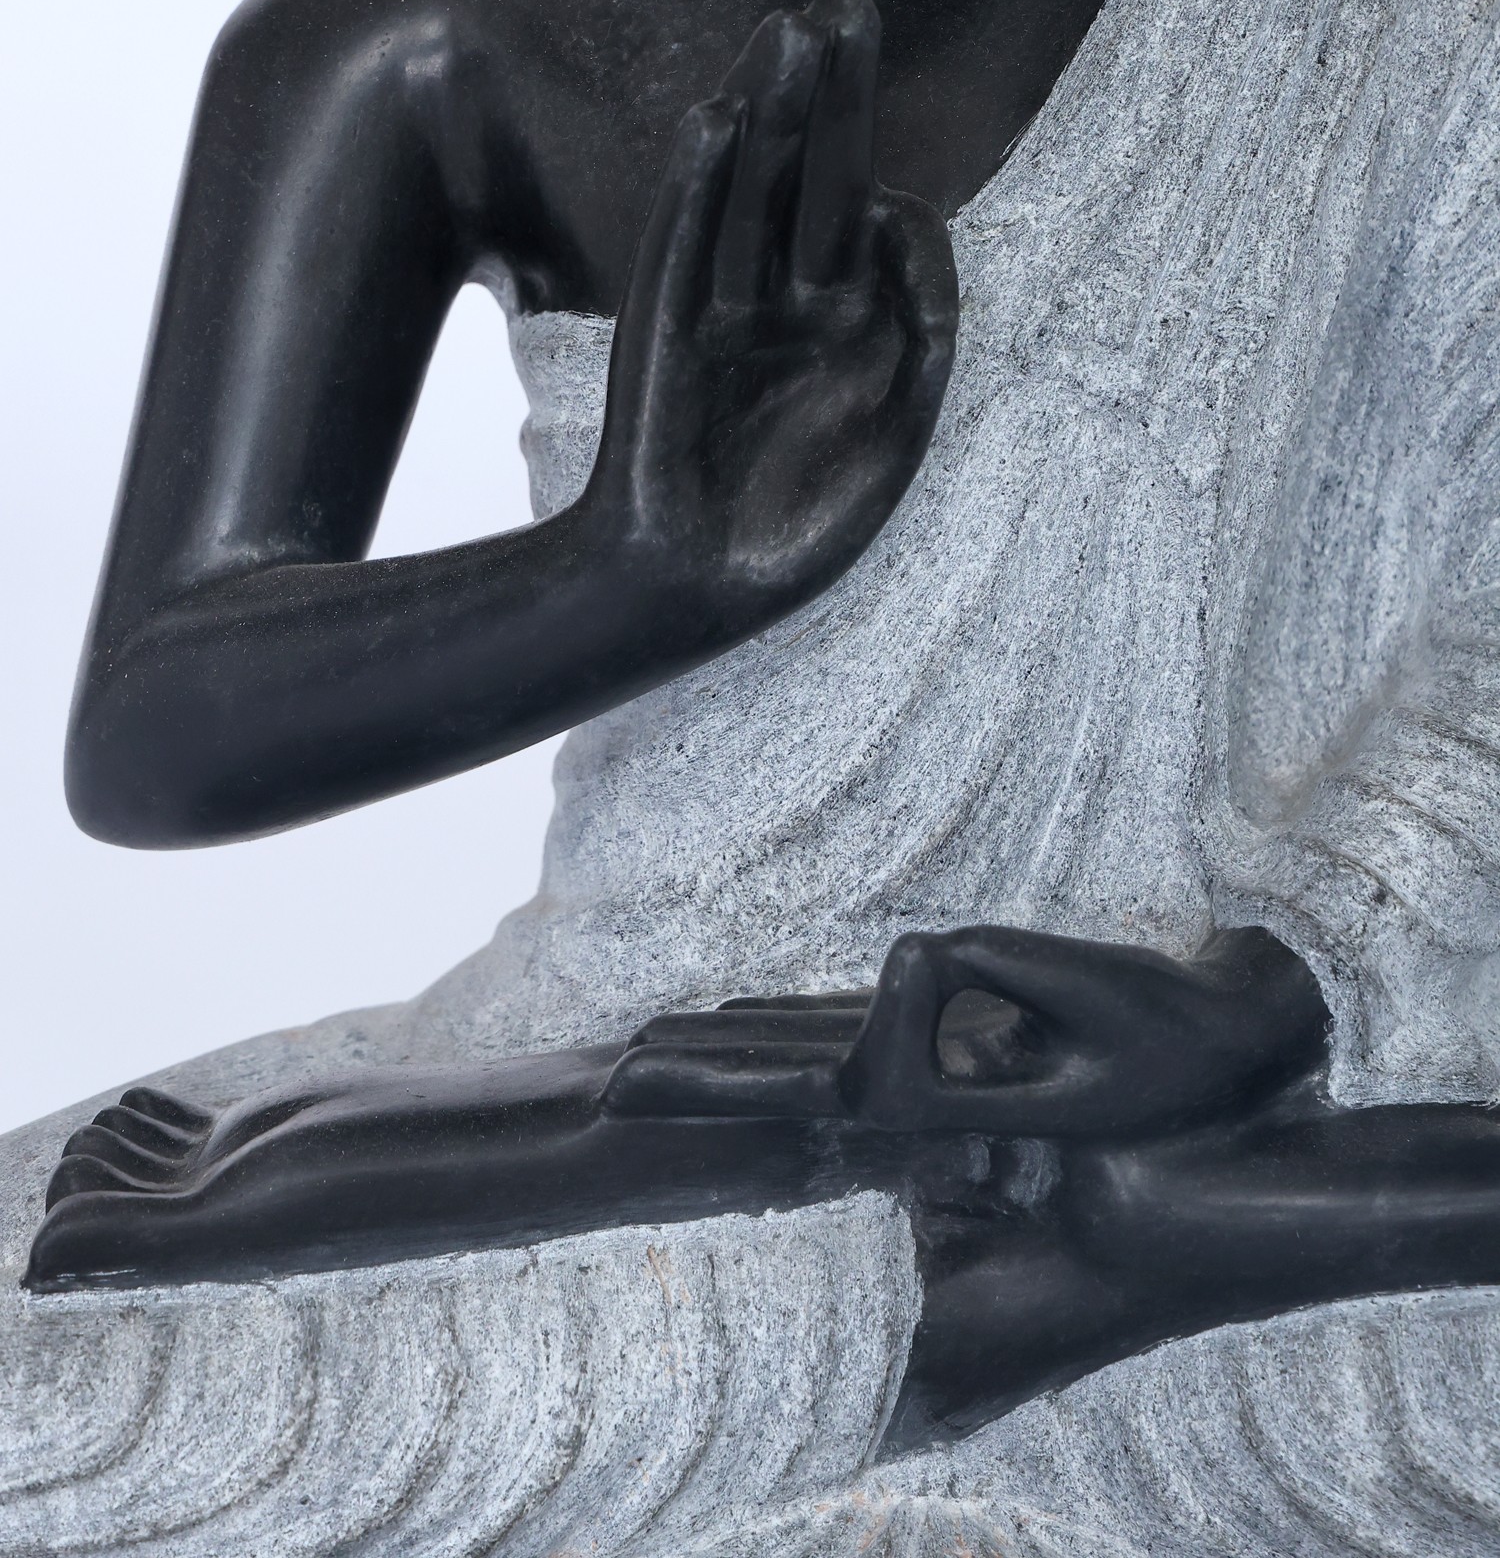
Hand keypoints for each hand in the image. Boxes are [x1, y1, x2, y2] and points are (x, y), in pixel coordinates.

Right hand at [585, 0, 956, 636]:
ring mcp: (723, 308)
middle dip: (830, 99)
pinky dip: (704, 183)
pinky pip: (687, 243)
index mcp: (850, 329)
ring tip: (789, 29)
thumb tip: (903, 207)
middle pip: (813, 180)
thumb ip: (923, 319)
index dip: (895, 205)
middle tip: (844, 7)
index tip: (891, 213)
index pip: (876, 228)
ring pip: (753, 193)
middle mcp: (786, 305)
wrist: (694, 590)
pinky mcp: (666, 329)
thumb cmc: (798, 528)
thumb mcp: (901, 424)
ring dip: (771, 113)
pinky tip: (721, 117)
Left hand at [603, 926, 1328, 1139]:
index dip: (704, 1087)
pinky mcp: (957, 1040)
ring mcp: (935, 1070)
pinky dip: (795, 1020)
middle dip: (694, 1080)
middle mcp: (921, 1096)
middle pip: (780, 1083)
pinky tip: (754, 1017)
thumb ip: (977, 974)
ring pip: (809, 1054)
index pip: (794, 1093)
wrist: (1239, 1063)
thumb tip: (904, 957)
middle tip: (602, 1078)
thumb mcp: (1083, 994)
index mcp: (936, 1102)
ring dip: (732, 1050)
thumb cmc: (1172, 1033)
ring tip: (653, 1047)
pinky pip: (854, 1027)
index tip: (620, 1075)